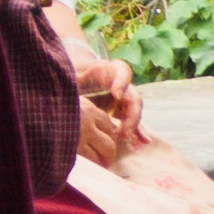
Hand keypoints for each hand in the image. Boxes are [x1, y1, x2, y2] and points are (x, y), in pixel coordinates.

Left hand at [72, 51, 140, 165]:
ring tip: (126, 138)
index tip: (115, 95)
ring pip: (134, 112)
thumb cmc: (78, 76)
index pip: (123, 72)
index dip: (121, 83)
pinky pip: (131, 122)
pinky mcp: (122, 112)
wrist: (80, 82)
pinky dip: (136, 132)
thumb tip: (72, 80)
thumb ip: (76, 78)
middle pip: (133, 98)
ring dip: (134, 126)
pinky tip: (141, 143)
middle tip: (123, 129)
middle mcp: (123, 84)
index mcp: (112, 70)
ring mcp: (124, 99)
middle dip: (131, 115)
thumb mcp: (76, 75)